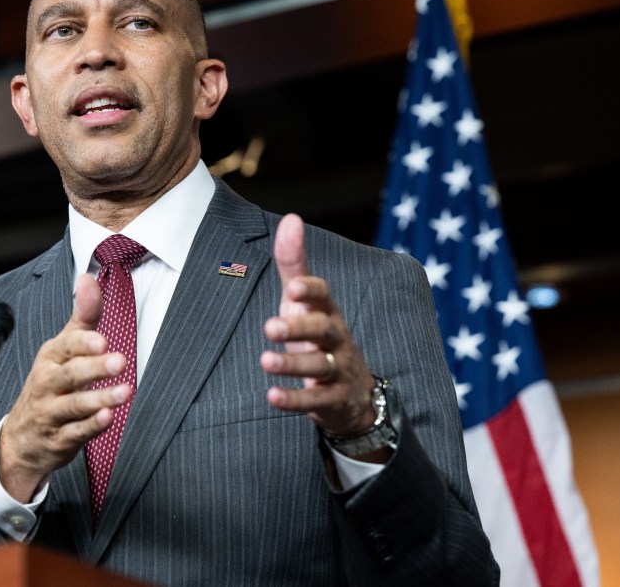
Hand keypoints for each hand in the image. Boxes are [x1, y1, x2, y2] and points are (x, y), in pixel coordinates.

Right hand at [0, 273, 130, 501]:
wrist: (22, 438)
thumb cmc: (50, 385)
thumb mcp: (63, 348)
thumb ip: (82, 316)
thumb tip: (89, 277)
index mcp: (50, 358)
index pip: (65, 347)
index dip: (83, 343)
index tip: (102, 341)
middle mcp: (47, 383)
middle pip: (69, 375)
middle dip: (94, 368)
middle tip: (120, 361)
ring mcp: (51, 412)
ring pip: (73, 405)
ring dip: (99, 398)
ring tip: (124, 392)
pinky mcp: (59, 439)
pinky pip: (74, 433)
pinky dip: (90, 427)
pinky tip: (108, 419)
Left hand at [261, 214, 378, 440]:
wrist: (354, 393)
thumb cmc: (319, 335)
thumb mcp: (304, 300)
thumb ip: (294, 263)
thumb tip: (291, 218)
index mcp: (327, 311)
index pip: (323, 295)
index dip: (311, 290)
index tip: (292, 287)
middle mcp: (336, 338)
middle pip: (323, 330)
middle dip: (299, 328)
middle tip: (270, 327)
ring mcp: (338, 370)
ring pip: (320, 366)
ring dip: (293, 365)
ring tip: (265, 361)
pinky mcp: (334, 400)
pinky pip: (316, 402)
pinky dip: (295, 400)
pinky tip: (272, 397)